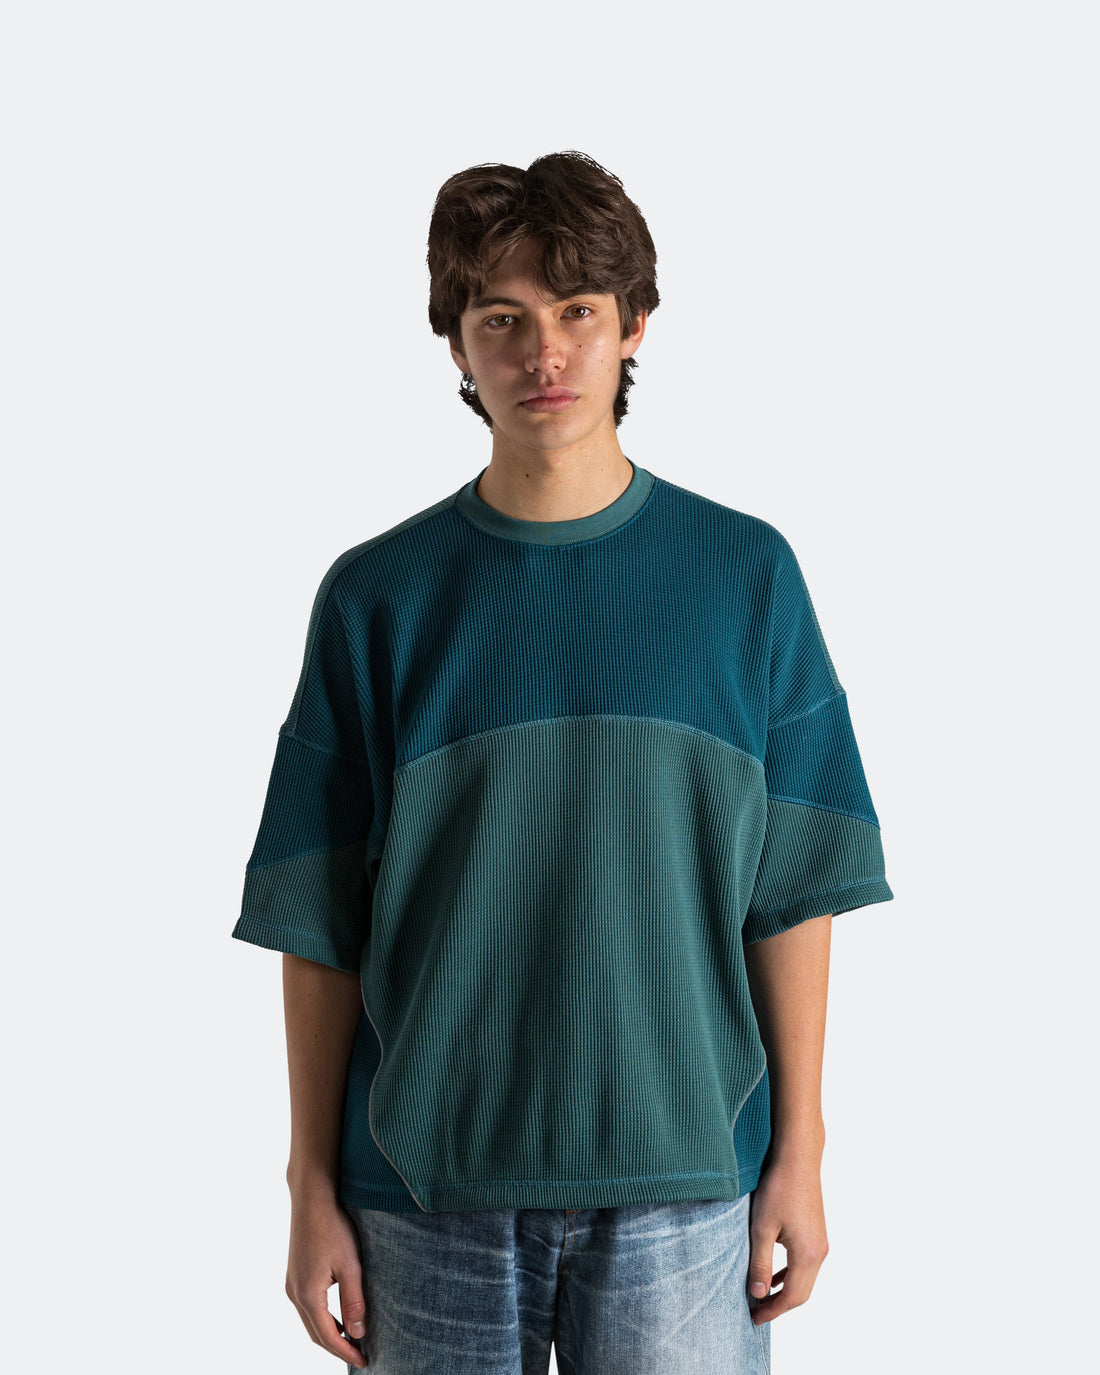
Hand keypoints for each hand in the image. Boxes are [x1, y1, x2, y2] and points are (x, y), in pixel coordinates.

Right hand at [285, 1192, 368, 1368]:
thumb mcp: (350, 1265)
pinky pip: (308, 1305)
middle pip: (315, 1333)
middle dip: (337, 1347)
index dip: (346, 1352)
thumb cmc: (333, 1227)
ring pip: (310, 1319)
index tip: (365, 1361)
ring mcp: (292, 1282)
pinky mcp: (295, 1273)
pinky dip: (323, 1317)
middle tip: (360, 1355)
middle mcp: (295, 1293)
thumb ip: (353, 1300)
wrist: (312, 1197)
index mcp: (308, 1295)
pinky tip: (338, 1314)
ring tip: (352, 1339)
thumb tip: (357, 1333)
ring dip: (329, 1333)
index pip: (327, 1336)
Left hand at [746, 1154, 828, 1324]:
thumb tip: (759, 1295)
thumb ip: (760, 1264)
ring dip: (785, 1291)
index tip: (754, 1318)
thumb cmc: (778, 1190)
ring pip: (805, 1279)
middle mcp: (819, 1252)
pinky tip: (775, 1275)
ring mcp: (821, 1243)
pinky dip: (791, 1275)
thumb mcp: (762, 1228)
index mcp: (807, 1254)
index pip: (792, 1297)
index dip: (773, 1311)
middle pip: (802, 1293)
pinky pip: (806, 1264)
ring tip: (762, 1297)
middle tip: (756, 1312)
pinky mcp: (817, 1233)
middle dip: (779, 1305)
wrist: (798, 1160)